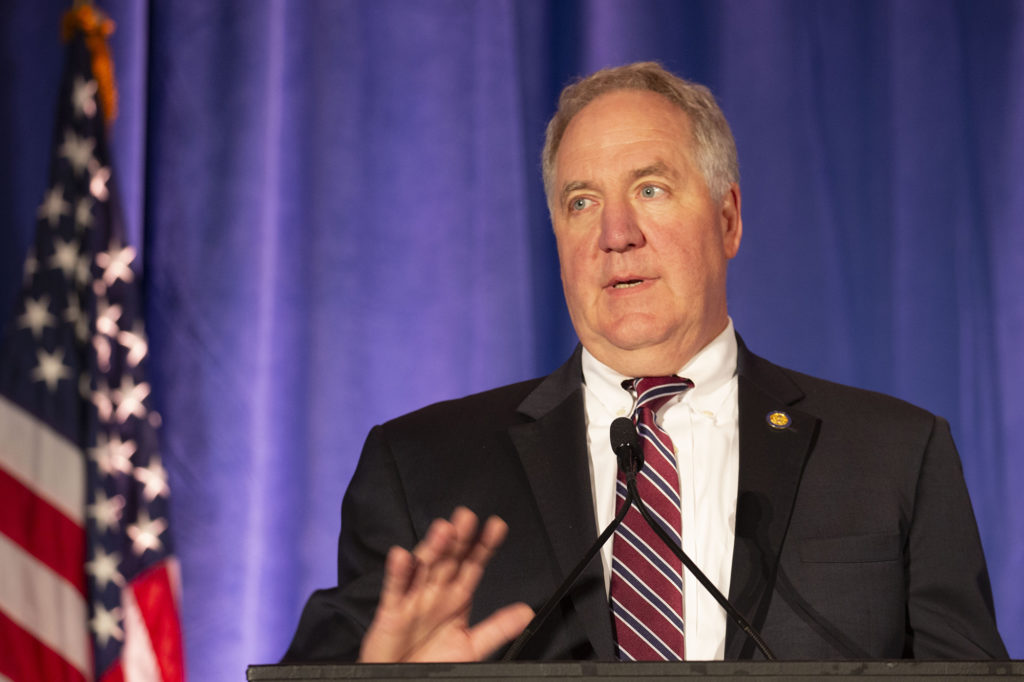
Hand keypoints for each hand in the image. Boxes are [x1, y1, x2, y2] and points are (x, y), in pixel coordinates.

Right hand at [358, 506, 533, 661]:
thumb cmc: (432, 663)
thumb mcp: (471, 646)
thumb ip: (497, 628)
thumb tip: (526, 612)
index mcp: (456, 597)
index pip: (473, 564)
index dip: (484, 546)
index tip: (496, 527)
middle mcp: (436, 592)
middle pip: (449, 559)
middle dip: (459, 538)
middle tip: (467, 518)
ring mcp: (414, 598)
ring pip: (424, 567)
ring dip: (433, 548)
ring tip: (443, 530)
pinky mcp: (392, 611)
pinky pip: (395, 589)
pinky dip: (399, 573)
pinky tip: (402, 556)